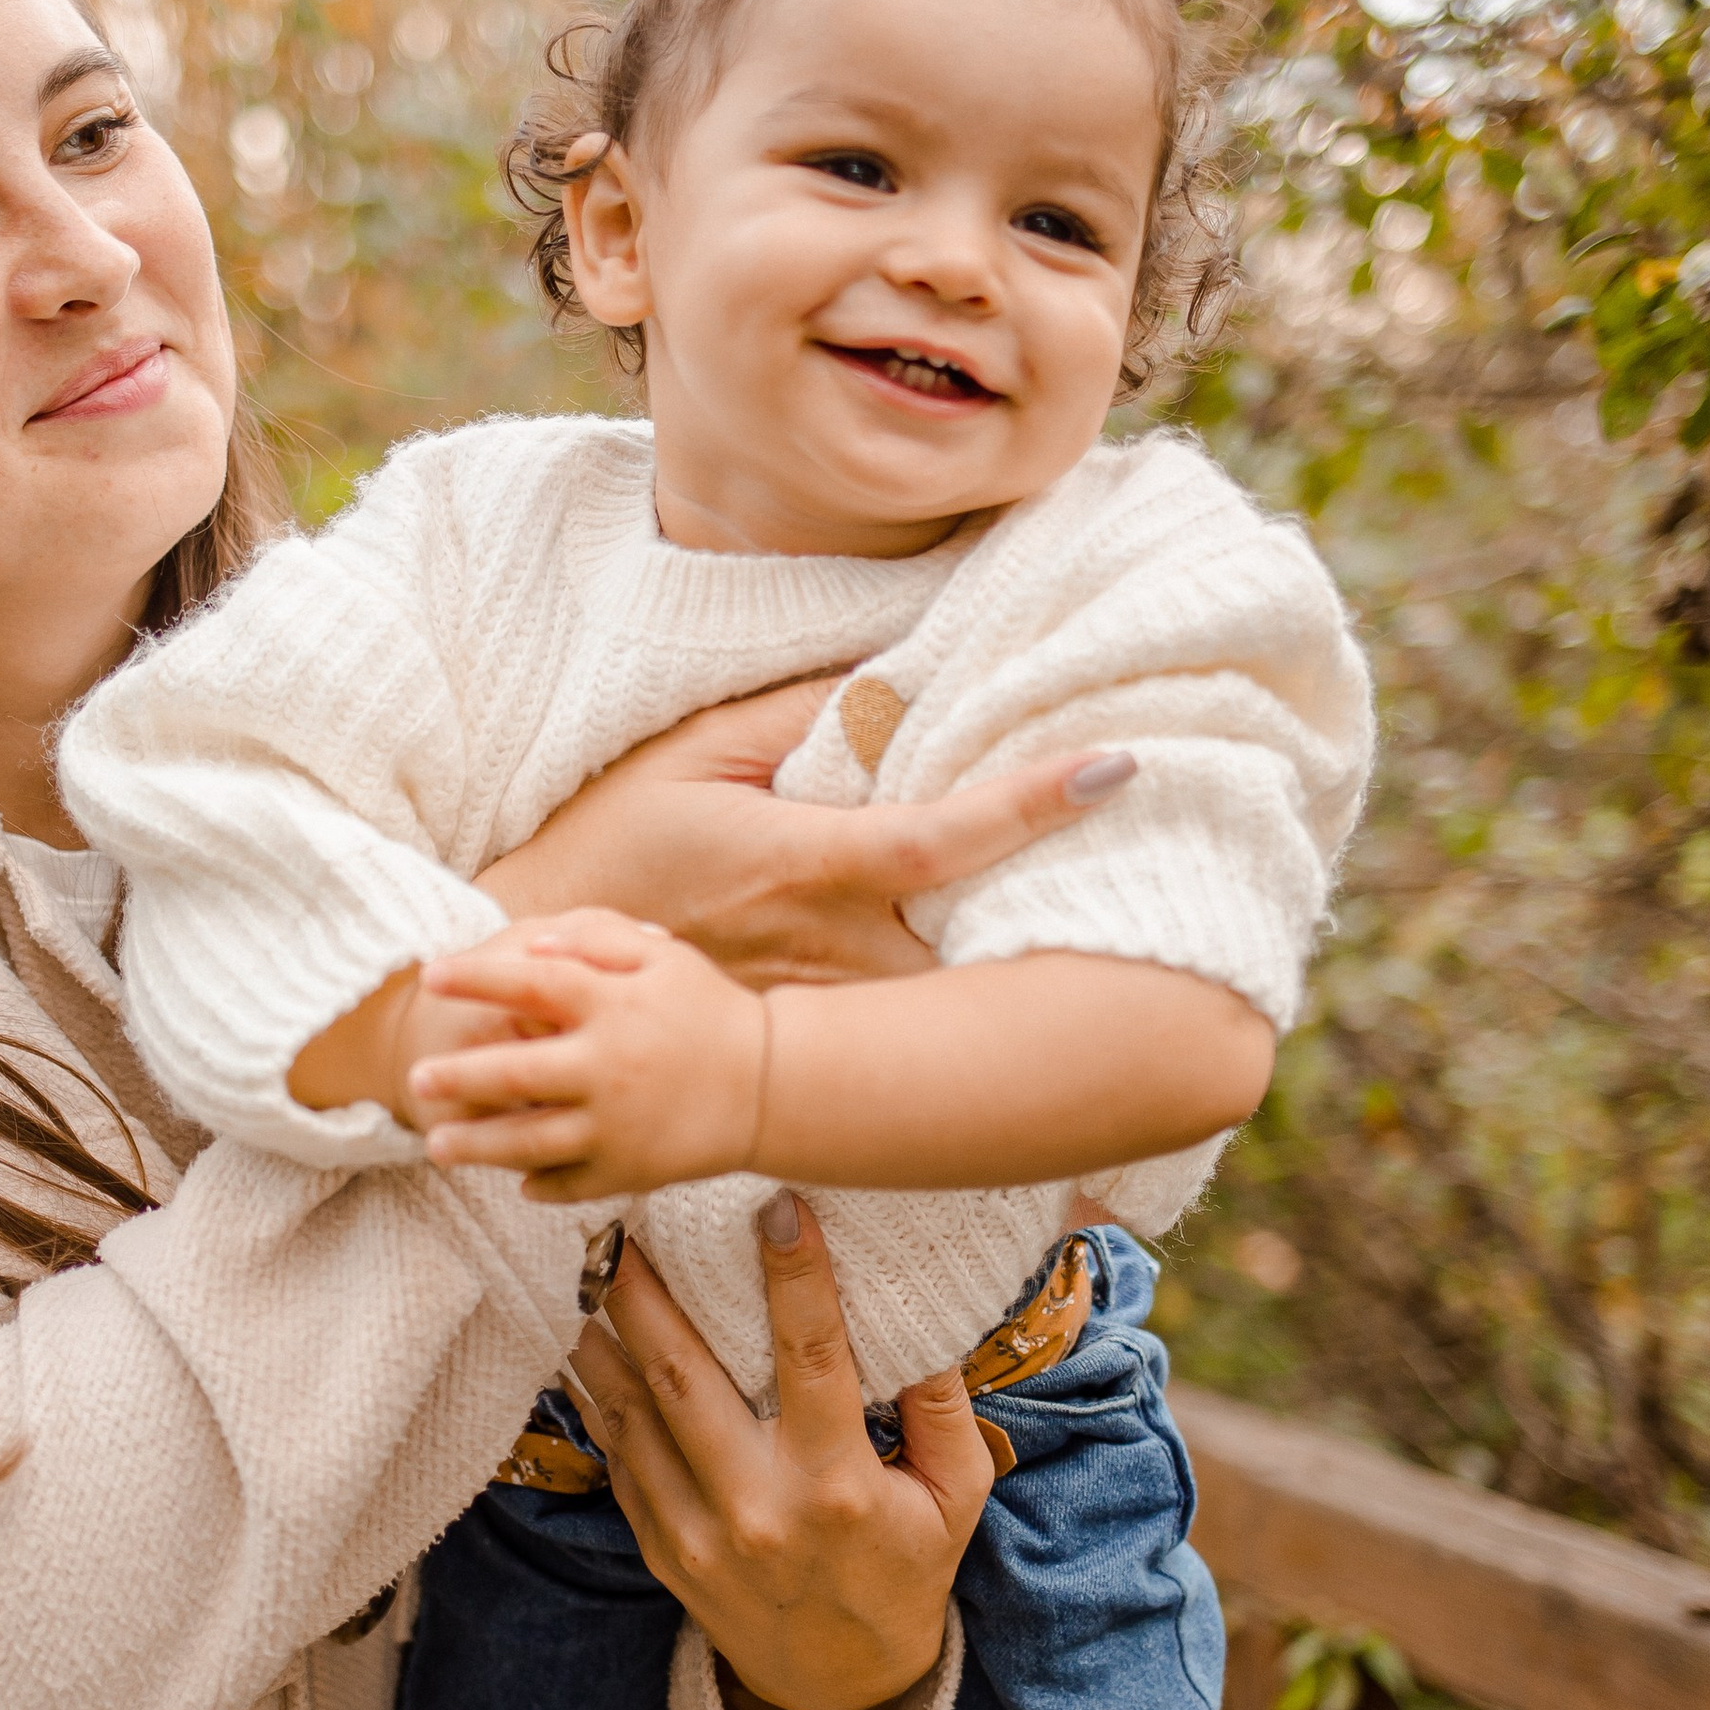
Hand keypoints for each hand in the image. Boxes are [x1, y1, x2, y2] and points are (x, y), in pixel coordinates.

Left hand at [412, 909, 767, 1197]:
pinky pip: (569, 1182)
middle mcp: (608, 1067)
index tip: (431, 975)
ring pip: (528, 1142)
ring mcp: (616, 1125)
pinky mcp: (629, 1169)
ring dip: (476, 1146)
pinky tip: (512, 1178)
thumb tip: (531, 943)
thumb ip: (596, 939)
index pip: (529, 983)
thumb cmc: (708, 1010)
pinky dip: (537, 1183)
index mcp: (613, 1005)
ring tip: (435, 1145)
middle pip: (514, 1074)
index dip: (476, 978)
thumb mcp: (662, 956)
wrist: (773, 1085)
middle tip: (415, 1079)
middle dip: (458, 1077)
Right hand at [479, 680, 1131, 990]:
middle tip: (1175, 855)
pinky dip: (973, 1004)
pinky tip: (1031, 976)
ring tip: (1127, 924)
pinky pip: (912, 1031)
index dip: (1033, 802)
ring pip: (957, 1001)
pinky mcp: (811, 1042)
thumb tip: (892, 667)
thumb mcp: (693, 750)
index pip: (940, 835)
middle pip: (980, 938)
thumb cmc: (612, 843)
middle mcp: (826, 947)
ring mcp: (823, 1007)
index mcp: (801, 860)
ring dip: (1035, 962)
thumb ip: (797, 709)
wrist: (534, 972)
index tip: (1119, 767)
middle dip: (1071, 909)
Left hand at [559, 1194, 994, 1709]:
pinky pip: (620, 1458)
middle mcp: (758, 1508)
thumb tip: (921, 1313)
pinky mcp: (661, 1550)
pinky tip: (588, 1338)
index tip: (774, 1206)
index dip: (794, 1279)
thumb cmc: (908, 1568)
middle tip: (624, 1221)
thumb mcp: (957, 1493)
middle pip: (686, 1377)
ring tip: (588, 1263)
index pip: (812, 1359)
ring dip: (603, 1333)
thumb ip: (941, 1405)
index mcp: (839, 1486)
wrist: (840, 1682)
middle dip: (648, 1292)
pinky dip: (599, 1395)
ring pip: (633, 1413)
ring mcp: (699, 1534)